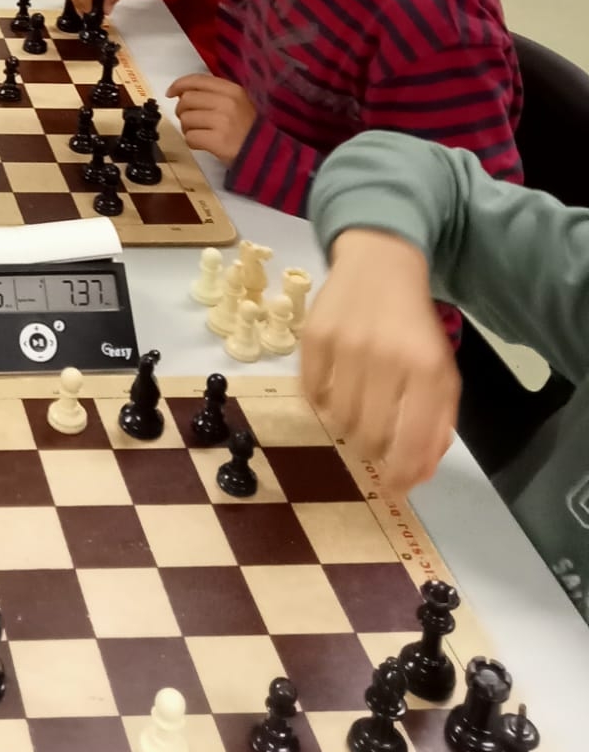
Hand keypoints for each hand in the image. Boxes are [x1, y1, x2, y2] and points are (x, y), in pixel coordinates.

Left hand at [166, 73, 256, 160]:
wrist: (264, 154)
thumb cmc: (247, 128)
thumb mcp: (237, 103)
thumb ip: (213, 94)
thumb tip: (182, 92)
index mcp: (232, 90)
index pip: (197, 80)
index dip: (179, 85)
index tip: (170, 93)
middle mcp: (227, 102)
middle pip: (187, 100)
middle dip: (182, 111)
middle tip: (189, 120)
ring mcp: (223, 121)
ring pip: (186, 119)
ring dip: (187, 128)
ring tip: (199, 133)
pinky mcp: (218, 141)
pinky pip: (190, 137)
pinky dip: (192, 142)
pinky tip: (202, 143)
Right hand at [302, 229, 457, 493]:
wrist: (380, 264)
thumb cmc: (414, 327)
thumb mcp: (441, 372)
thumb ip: (436, 425)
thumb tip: (416, 475)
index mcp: (428, 370)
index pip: (412, 442)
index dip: (402, 475)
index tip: (395, 488)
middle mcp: (387, 358)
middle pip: (369, 437)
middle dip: (373, 449)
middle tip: (375, 440)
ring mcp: (346, 345)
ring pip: (337, 419)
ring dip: (347, 424)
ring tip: (356, 407)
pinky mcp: (313, 335)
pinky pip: (310, 392)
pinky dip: (321, 399)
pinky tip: (334, 385)